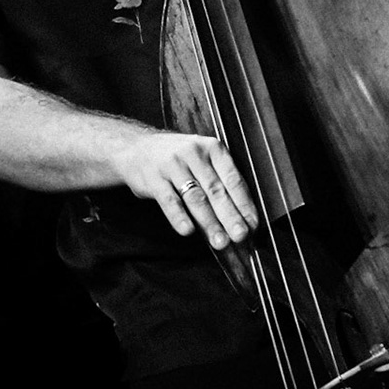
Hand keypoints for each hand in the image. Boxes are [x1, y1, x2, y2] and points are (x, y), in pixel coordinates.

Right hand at [115, 130, 260, 249]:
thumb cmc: (176, 158)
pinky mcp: (154, 178)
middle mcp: (194, 153)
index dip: (244, 204)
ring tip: (220, 241)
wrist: (135, 148)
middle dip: (230, 216)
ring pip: (196, 197)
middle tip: (240, 236)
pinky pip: (169, 200)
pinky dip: (179, 216)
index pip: (233, 179)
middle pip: (216, 190)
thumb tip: (239, 216)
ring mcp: (173, 165)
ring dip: (209, 222)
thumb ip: (218, 182)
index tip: (252, 224)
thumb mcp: (201, 159)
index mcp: (212, 149)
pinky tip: (188, 230)